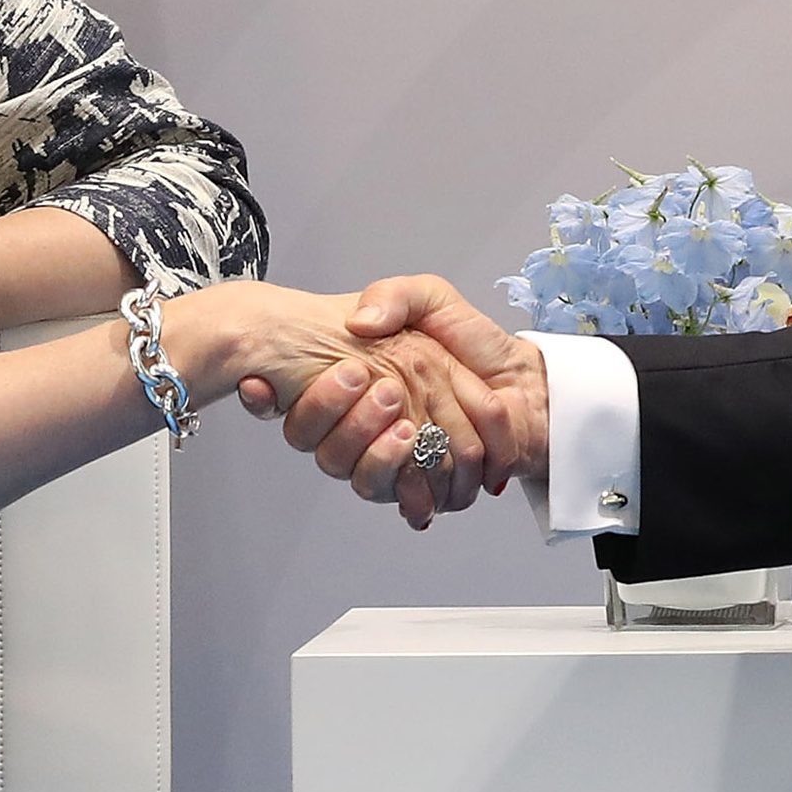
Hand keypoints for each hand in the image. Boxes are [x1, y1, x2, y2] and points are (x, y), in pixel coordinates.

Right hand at [250, 275, 548, 526]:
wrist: (524, 383)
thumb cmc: (473, 342)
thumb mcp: (430, 298)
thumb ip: (392, 296)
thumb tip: (357, 322)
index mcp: (353, 387)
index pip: (296, 406)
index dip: (267, 399)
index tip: (292, 380)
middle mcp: (362, 428)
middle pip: (322, 447)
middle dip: (340, 419)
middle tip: (374, 384)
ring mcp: (390, 460)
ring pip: (355, 476)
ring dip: (374, 451)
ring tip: (405, 425)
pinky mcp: (421, 486)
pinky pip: (401, 495)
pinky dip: (409, 480)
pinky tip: (420, 448)